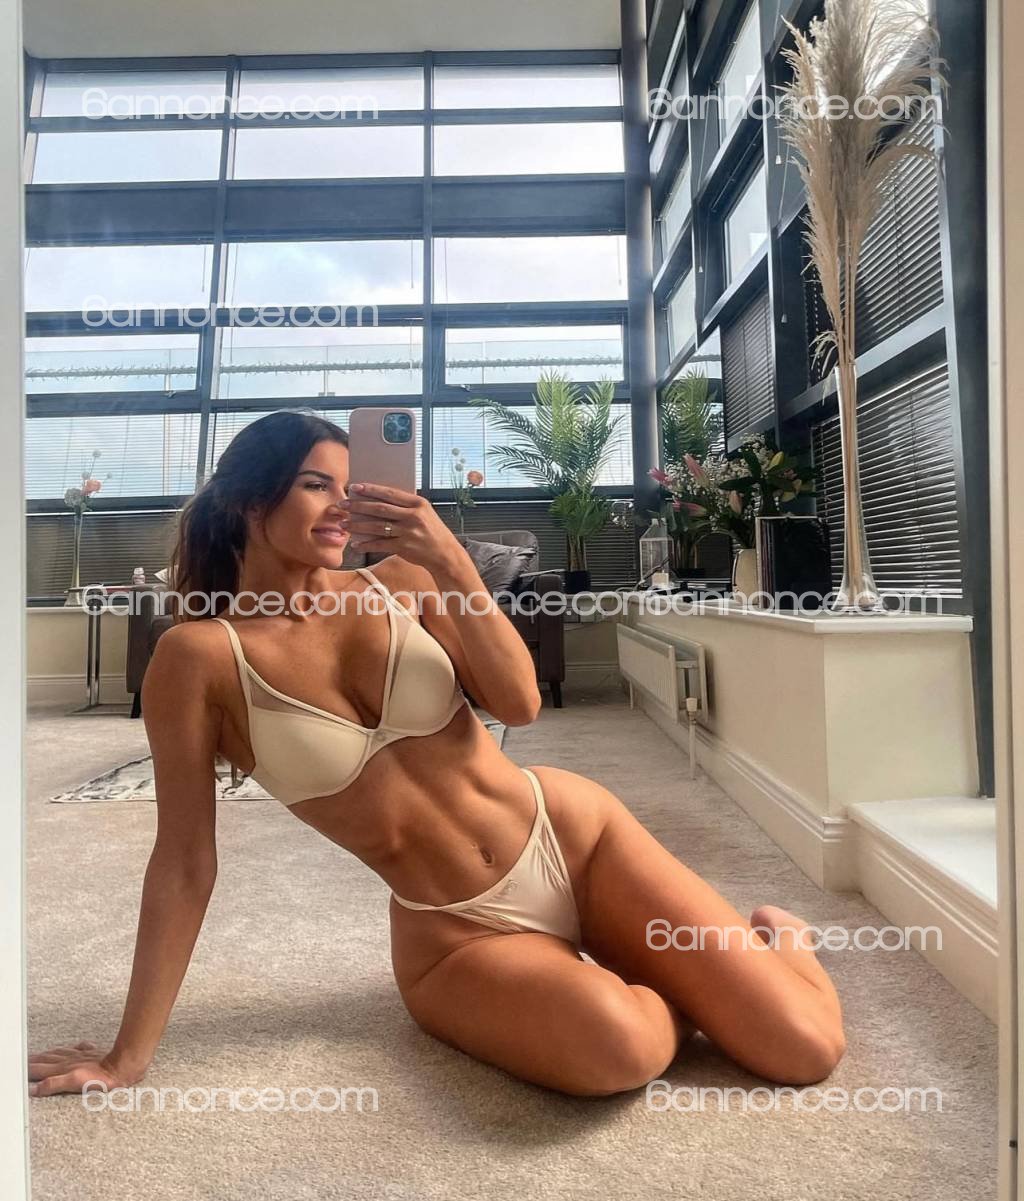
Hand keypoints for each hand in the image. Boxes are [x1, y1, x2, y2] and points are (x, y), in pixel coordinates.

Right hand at [28, 1041, 146, 1096]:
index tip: (20, 1068)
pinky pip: (80, 1048)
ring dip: (49, 1053)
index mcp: (64, 1068)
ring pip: (61, 1053)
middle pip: (48, 1059)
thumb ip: (53, 1085)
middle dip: (35, 1060)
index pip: (41, 1069)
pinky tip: (75, 1047)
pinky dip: (73, 1048)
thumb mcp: (74, 1083)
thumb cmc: (101, 1078)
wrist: (122, 1066)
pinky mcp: (94, 1054)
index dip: (29, 1069)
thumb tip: (35, 1088)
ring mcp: (82, 1056)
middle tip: (25, 1060)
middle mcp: (70, 1060)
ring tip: (41, 1054)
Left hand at [340, 482, 463, 572]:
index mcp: (418, 504)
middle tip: (343, 505)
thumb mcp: (424, 514)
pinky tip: (356, 544)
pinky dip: (367, 544)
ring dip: (358, 525)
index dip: (370, 489)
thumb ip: (405, 506)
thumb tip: (377, 500)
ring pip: (377, 526)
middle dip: (358, 506)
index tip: (355, 487)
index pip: (390, 493)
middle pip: (380, 508)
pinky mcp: (404, 547)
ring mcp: (409, 532)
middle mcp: (413, 516)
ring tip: (344, 523)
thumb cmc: (432, 532)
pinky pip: (380, 544)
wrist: (445, 554)